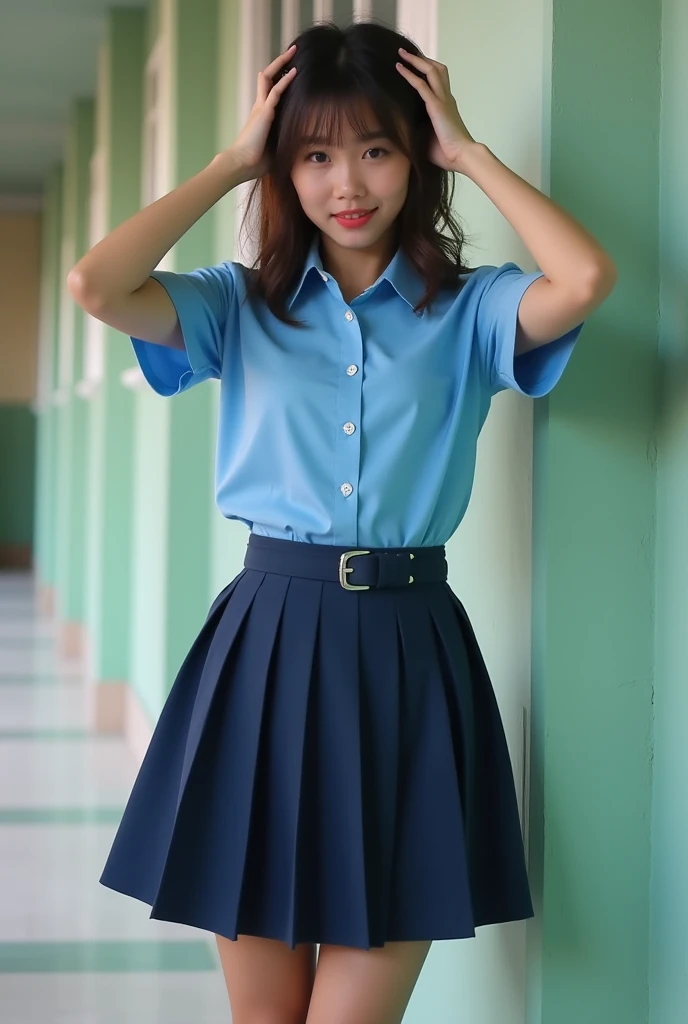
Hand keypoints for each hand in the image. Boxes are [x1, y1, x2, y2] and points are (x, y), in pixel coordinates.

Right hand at [227, 44, 297, 181]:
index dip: (278, 78)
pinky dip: (285, 80)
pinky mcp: (264, 113)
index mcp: (261, 115)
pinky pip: (276, 91)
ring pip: (270, 78)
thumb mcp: (273, 150)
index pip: (269, 90)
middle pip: (267, 77)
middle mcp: (259, 107)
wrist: (241, 164)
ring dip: (281, 63)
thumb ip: (281, 143)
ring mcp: (261, 108)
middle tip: (291, 52)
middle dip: (279, 63)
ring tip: (292, 51)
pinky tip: (294, 71)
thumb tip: (296, 149)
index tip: (289, 68)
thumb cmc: (254, 162)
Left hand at [396, 48, 475, 171]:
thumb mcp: (431, 138)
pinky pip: (421, 85)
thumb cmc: (448, 153)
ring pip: (431, 70)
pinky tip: (399, 67)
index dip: (427, 70)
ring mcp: (443, 100)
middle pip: (437, 69)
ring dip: (415, 60)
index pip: (438, 81)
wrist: (463, 156)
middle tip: (407, 53)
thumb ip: (421, 129)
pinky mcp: (437, 106)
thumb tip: (405, 131)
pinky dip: (410, 74)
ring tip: (401, 53)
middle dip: (422, 59)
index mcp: (446, 106)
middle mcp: (446, 98)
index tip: (414, 64)